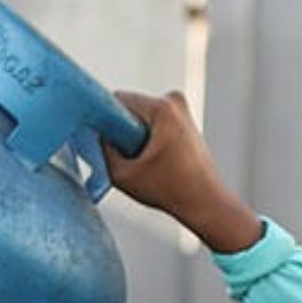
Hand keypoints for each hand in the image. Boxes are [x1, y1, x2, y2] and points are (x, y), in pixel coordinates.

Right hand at [106, 91, 261, 254]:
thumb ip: (102, 150)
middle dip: (122, 130)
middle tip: (128, 158)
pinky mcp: (185, 122)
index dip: (105, 119)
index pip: (117, 100)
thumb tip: (97, 135)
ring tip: (144, 162)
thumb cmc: (172, 190)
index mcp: (162, 108)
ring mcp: (182, 111)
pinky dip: (148, 139)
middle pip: (130, 108)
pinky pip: (154, 123)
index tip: (104, 140)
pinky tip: (155, 161)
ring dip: (135, 136)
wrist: (205, 202)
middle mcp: (175, 102)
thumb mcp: (122, 174)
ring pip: (141, 117)